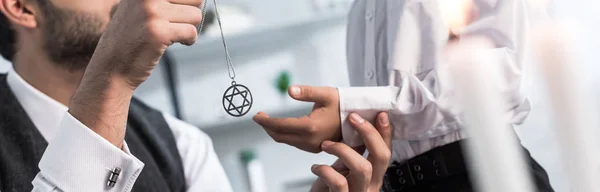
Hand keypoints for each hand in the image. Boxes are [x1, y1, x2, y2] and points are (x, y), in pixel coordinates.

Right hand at [89, 0, 203, 87]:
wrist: (111, 66)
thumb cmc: (133, 36)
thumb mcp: (143, 6)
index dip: (187, 3)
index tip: (175, 15)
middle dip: (189, 15)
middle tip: (173, 25)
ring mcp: (152, 12)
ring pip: (196, 15)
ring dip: (188, 28)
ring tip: (170, 35)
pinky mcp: (159, 32)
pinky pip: (191, 32)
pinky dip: (188, 41)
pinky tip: (172, 43)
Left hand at [253, 85, 340, 152]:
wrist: (358, 119)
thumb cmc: (342, 104)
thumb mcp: (326, 94)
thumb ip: (307, 92)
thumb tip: (290, 90)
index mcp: (311, 127)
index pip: (280, 126)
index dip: (265, 121)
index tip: (256, 116)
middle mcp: (310, 140)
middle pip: (279, 136)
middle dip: (267, 126)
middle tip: (260, 116)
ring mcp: (313, 146)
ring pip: (286, 141)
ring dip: (275, 131)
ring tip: (268, 119)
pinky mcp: (315, 148)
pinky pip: (294, 143)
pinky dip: (284, 135)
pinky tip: (282, 126)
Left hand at [310, 112, 391, 191]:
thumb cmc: (330, 191)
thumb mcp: (344, 170)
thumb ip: (352, 155)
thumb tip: (357, 129)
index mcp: (373, 177)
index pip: (386, 152)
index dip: (386, 133)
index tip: (380, 114)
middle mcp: (371, 186)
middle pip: (382, 157)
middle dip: (369, 133)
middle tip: (353, 118)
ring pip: (362, 168)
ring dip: (342, 150)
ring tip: (325, 145)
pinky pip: (339, 182)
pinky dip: (325, 170)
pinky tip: (316, 167)